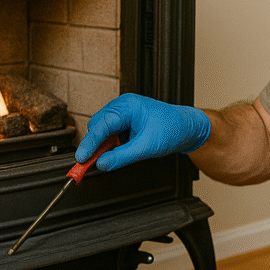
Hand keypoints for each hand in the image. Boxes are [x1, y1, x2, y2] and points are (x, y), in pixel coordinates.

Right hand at [75, 93, 210, 170]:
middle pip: (98, 127)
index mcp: (127, 106)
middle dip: (95, 146)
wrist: (187, 127)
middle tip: (92, 164)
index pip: (101, 125)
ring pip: (103, 131)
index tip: (81, 159)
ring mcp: (123, 112)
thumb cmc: (172, 129)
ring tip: (115, 156)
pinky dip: (112, 145)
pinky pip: (111, 133)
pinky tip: (121, 151)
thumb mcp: (146, 147)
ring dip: (105, 146)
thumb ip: (121, 157)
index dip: (89, 144)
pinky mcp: (126, 120)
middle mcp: (122, 106)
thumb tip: (102, 164)